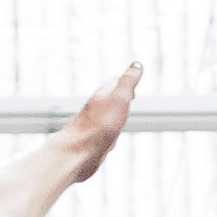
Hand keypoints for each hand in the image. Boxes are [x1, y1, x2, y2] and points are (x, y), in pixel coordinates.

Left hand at [54, 63, 144, 177]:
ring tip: (121, 116)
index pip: (114, 82)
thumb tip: (137, 65)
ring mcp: (92, 126)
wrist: (79, 152)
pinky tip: (110, 139)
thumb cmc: (100, 125)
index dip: (126, 81)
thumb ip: (128, 82)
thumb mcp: (120, 98)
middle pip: (109, 100)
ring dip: (114, 116)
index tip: (135, 81)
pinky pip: (103, 135)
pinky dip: (109, 133)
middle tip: (130, 96)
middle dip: (120, 98)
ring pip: (106, 118)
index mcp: (102, 96)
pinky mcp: (91, 142)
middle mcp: (95, 109)